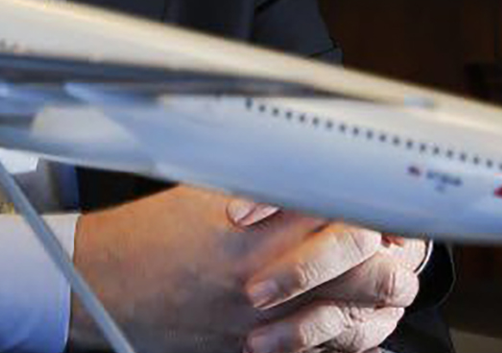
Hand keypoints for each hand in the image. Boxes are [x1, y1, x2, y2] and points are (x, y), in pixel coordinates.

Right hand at [68, 188, 423, 352]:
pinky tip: (353, 325)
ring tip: (387, 281)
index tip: (386, 197)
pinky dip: (341, 339)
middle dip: (393, 257)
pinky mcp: (251, 350)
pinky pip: (316, 352)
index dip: (376, 205)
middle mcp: (268, 279)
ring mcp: (263, 323)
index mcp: (258, 232)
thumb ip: (258, 183)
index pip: (345, 214)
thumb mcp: (200, 191)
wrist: (102, 287)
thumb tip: (295, 168)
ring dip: (376, 300)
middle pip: (365, 271)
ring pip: (350, 318)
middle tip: (399, 241)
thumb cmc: (141, 238)